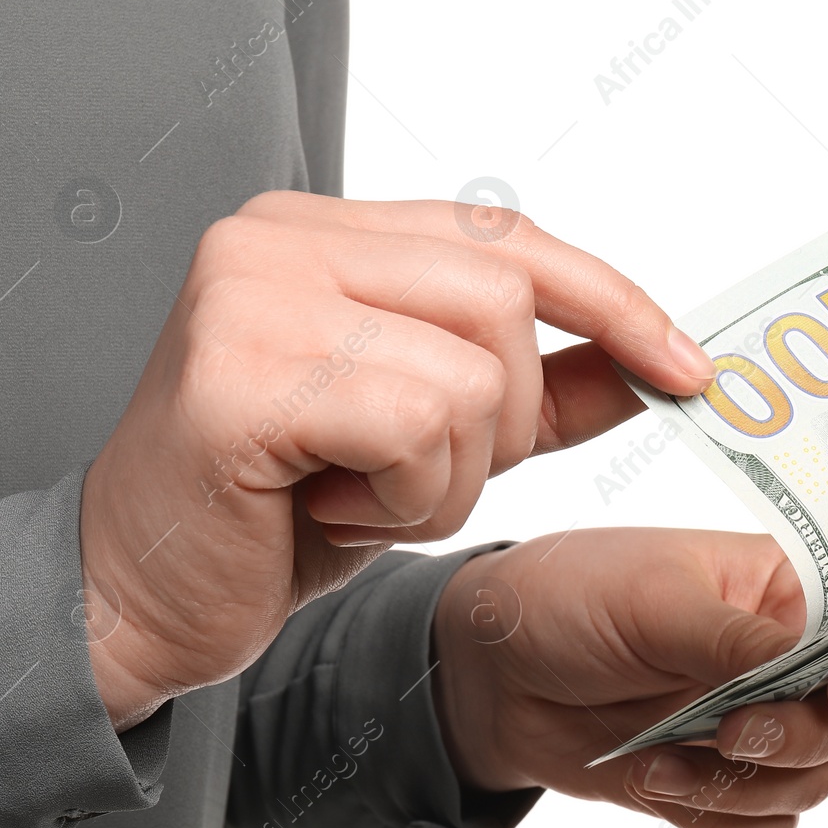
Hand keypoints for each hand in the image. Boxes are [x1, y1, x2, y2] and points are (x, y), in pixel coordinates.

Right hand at [79, 192, 716, 729]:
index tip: (687, 367)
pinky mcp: (238, 373)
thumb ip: (538, 391)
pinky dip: (405, 499)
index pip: (506, 237)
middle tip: (418, 476)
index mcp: (320, 232)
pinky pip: (416, 425)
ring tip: (362, 498)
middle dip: (505, 420)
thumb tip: (652, 365)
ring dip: (449, 475)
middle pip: (504, 299)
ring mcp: (251, 294)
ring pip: (472, 373)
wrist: (139, 595)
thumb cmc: (278, 511)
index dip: (611, 302)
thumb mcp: (434, 440)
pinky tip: (329, 512)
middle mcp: (277, 238)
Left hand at [432, 528, 827, 827]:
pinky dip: (719, 817)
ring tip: (671, 757)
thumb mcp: (649, 599)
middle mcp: (780, 657)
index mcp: (782, 589)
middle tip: (733, 730)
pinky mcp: (712, 779)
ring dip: (751, 784)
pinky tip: (658, 781)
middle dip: (798, 736)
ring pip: (813, 781)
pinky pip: (762, 826)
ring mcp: (748, 722)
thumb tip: (808, 661)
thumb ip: (732, 637)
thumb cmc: (567, 597)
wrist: (489, 670)